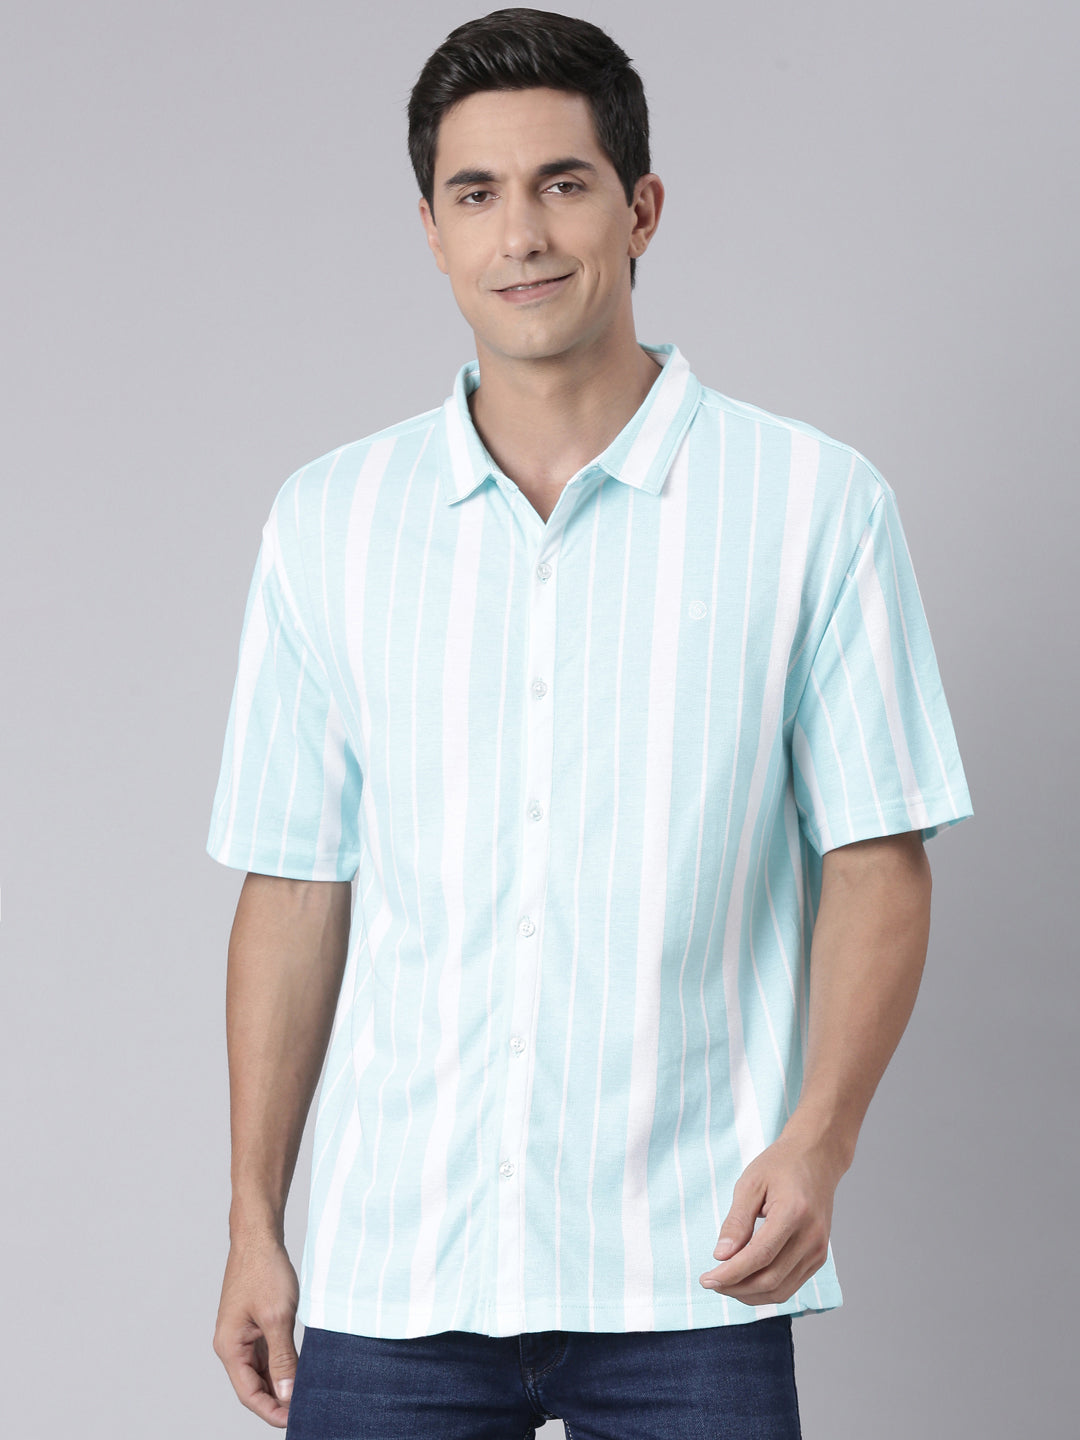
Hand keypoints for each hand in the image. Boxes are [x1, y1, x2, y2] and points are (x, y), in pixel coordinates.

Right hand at [213, 1233, 299, 1427]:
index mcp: (230, 1347)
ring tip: (306, 1394)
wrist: (259, 1236)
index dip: (271, 1411)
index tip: (295, 1421)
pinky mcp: (253, 1324)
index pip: (249, 1394)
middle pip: (253, 1386)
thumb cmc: (265, 1271)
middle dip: (277, 1401)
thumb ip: (282, 1359)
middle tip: (306, 1410)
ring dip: (280, 1384)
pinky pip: (266, 1354)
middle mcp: (232, 1345)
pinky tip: (300, 1370)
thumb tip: (287, 1396)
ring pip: (261, 1371)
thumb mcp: (278, 1317)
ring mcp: (242, 1335)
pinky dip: (281, 1365)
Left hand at [699, 1130, 842, 1305]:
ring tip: (724, 1283)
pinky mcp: (819, 1257)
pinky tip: (745, 1281)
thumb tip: (720, 1256)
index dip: (731, 1273)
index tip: (706, 1279)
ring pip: (780, 1290)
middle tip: (709, 1281)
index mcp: (794, 1213)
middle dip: (735, 1287)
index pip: (759, 1256)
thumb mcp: (750, 1183)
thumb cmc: (780, 1166)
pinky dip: (765, 1290)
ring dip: (748, 1294)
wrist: (816, 1158)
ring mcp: (818, 1250)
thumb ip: (736, 1221)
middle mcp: (811, 1237)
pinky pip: (790, 1286)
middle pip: (770, 1279)